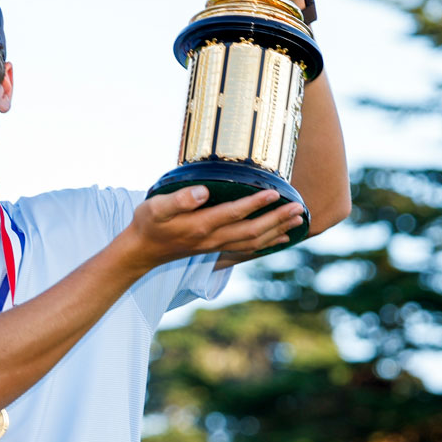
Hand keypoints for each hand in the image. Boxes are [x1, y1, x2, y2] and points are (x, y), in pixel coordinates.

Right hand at [120, 187, 304, 269]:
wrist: (143, 250)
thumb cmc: (149, 224)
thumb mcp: (156, 208)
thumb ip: (179, 199)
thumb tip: (202, 191)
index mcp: (201, 226)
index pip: (235, 214)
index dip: (256, 203)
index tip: (275, 193)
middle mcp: (214, 239)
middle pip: (253, 231)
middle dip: (277, 219)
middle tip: (298, 207)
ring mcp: (217, 246)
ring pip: (255, 241)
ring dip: (278, 230)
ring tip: (297, 219)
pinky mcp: (218, 248)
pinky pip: (249, 248)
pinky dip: (268, 242)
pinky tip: (281, 236)